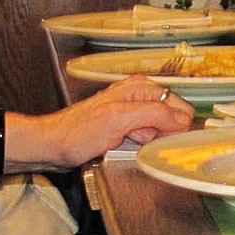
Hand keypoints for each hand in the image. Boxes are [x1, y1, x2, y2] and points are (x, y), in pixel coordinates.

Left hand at [9, 78, 193, 170]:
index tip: (154, 136)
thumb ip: (153, 115)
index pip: (180, 108)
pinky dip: (139, 147)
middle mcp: (140, 95)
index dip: (171, 127)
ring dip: (147, 143)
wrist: (53, 144)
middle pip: (172, 121)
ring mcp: (134, 111)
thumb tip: (181, 118)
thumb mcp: (118, 120)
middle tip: (134, 138)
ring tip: (124, 142)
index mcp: (141, 88)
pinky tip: (123, 147)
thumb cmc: (77, 133)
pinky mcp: (128, 126)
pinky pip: (147, 139)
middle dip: (159, 135)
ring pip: (160, 132)